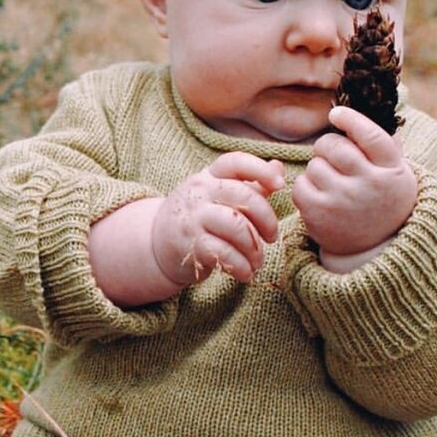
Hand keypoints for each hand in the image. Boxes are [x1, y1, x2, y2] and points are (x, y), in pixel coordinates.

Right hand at [152, 152, 284, 285]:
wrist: (156, 243)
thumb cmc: (198, 216)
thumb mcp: (218, 195)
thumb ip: (250, 184)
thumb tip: (278, 168)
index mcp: (209, 176)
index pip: (236, 162)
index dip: (260, 170)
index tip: (280, 184)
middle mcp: (200, 192)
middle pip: (243, 196)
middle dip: (267, 220)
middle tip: (272, 238)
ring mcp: (194, 217)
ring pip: (237, 226)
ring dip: (255, 248)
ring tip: (257, 261)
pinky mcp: (191, 243)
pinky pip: (225, 253)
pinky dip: (241, 267)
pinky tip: (245, 273)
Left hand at [291, 105, 417, 270]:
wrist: (376, 246)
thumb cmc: (382, 195)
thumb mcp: (395, 170)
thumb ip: (384, 140)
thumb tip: (380, 98)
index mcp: (392, 170)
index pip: (371, 135)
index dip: (351, 120)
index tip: (336, 114)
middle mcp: (370, 186)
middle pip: (333, 146)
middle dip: (328, 147)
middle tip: (336, 158)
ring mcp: (344, 202)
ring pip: (314, 165)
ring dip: (319, 169)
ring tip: (334, 183)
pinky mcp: (320, 216)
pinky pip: (300, 185)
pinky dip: (306, 188)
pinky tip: (322, 197)